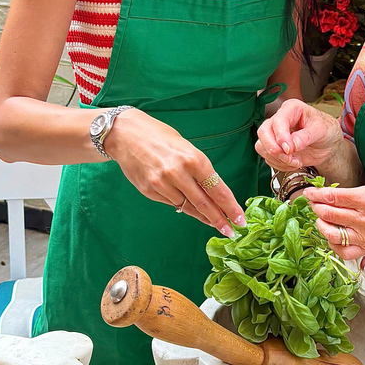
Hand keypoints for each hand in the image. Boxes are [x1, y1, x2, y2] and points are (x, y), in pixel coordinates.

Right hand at [104, 108, 245, 236]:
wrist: (125, 133)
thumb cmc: (160, 137)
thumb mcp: (187, 148)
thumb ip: (199, 171)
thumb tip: (214, 193)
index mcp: (193, 159)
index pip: (218, 189)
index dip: (230, 207)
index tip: (240, 219)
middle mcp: (178, 173)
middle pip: (204, 204)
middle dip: (219, 220)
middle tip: (231, 231)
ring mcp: (162, 184)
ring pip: (187, 207)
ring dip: (202, 216)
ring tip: (214, 223)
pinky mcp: (149, 191)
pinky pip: (171, 203)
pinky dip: (182, 205)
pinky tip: (189, 207)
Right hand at [255, 99, 343, 171]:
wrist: (328, 143)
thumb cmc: (325, 130)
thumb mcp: (321, 130)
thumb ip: (306, 136)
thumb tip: (292, 145)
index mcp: (291, 109)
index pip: (277, 121)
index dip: (281, 137)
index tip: (289, 149)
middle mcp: (279, 120)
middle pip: (263, 133)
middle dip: (274, 149)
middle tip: (288, 158)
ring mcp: (275, 135)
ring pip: (262, 146)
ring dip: (277, 159)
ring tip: (295, 162)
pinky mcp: (275, 148)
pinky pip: (268, 158)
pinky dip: (279, 165)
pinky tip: (293, 163)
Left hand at [303, 183, 364, 259]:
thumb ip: (356, 192)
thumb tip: (334, 195)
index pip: (335, 197)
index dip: (318, 194)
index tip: (310, 193)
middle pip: (330, 214)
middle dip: (317, 207)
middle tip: (313, 203)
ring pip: (333, 235)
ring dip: (321, 225)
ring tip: (320, 219)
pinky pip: (344, 252)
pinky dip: (333, 245)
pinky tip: (331, 237)